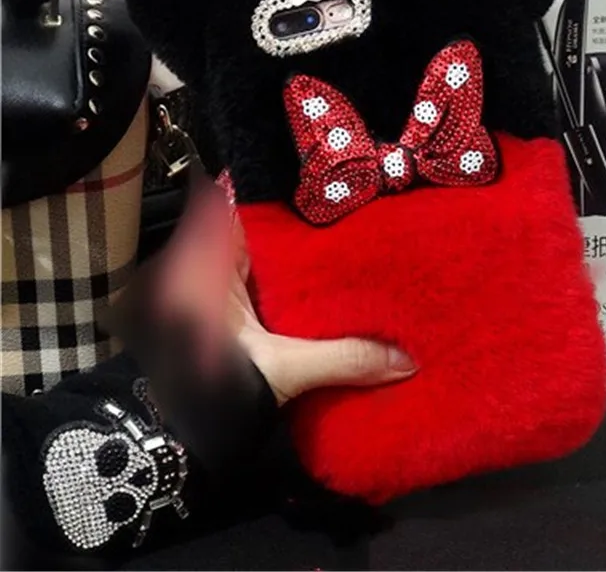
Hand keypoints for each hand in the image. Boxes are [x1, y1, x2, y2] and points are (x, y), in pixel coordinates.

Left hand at [156, 172, 416, 404]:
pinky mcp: (233, 317)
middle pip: (262, 234)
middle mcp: (208, 271)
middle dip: (303, 226)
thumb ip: (342, 359)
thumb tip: (404, 360)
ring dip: (302, 259)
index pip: (242, 209)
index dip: (282, 196)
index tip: (326, 185)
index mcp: (206, 267)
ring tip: (353, 241)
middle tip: (354, 211)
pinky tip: (333, 288)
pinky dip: (296, 287)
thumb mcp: (280, 370)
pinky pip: (269, 288)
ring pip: (267, 262)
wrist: (176, 444)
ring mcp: (220, 294)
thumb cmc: (209, 396)